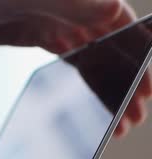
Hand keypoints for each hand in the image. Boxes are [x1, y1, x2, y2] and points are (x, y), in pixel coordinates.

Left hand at [0, 0, 150, 136]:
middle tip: (135, 117)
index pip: (121, 23)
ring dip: (108, 89)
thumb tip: (113, 10)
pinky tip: (95, 107)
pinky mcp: (40, 35)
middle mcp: (76, 3)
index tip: (146, 88)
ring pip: (94, 57)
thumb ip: (68, 4)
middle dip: (126, 81)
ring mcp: (59, 20)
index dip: (138, 55)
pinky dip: (84, 83)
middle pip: (111, 45)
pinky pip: (70, 60)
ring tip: (120, 123)